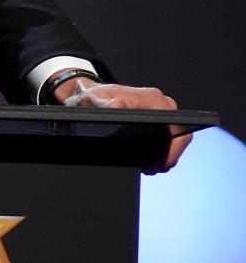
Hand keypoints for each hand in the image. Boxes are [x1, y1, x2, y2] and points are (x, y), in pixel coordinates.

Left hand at [51, 76, 190, 172]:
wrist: (86, 94)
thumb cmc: (90, 96)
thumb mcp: (93, 101)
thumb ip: (104, 104)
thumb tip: (118, 105)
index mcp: (151, 98)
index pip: (175, 125)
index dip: (172, 149)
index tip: (158, 164)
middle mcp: (159, 103)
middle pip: (176, 135)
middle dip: (166, 156)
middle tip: (148, 169)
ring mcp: (158, 111)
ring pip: (171, 138)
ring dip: (162, 155)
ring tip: (145, 165)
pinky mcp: (154, 119)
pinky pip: (164, 137)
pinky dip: (157, 150)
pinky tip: (144, 159)